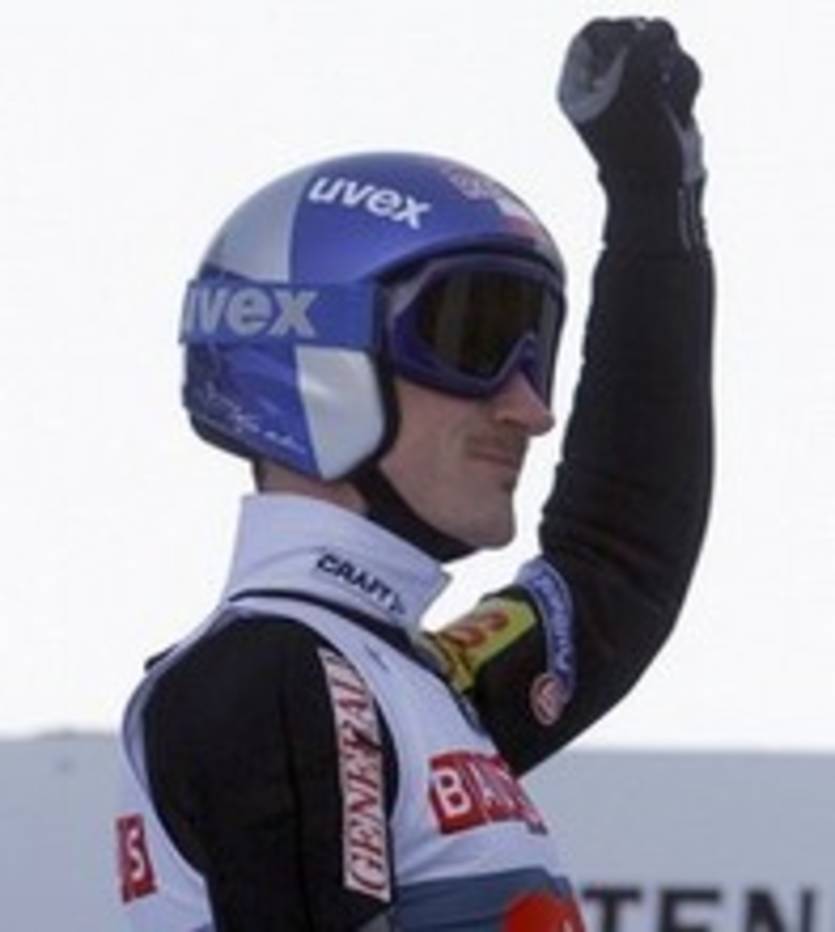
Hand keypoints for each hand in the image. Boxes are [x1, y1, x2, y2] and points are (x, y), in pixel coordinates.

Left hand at [558, 18, 703, 188]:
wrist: (660, 191)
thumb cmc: (638, 145)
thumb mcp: (634, 85)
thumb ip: (644, 42)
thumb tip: (660, 29)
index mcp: (579, 86)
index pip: (594, 32)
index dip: (618, 31)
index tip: (632, 48)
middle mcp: (605, 86)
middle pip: (634, 31)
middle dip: (653, 48)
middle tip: (654, 73)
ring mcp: (637, 91)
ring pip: (666, 48)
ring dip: (674, 71)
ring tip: (667, 103)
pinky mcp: (666, 100)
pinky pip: (682, 69)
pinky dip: (686, 87)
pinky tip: (680, 113)